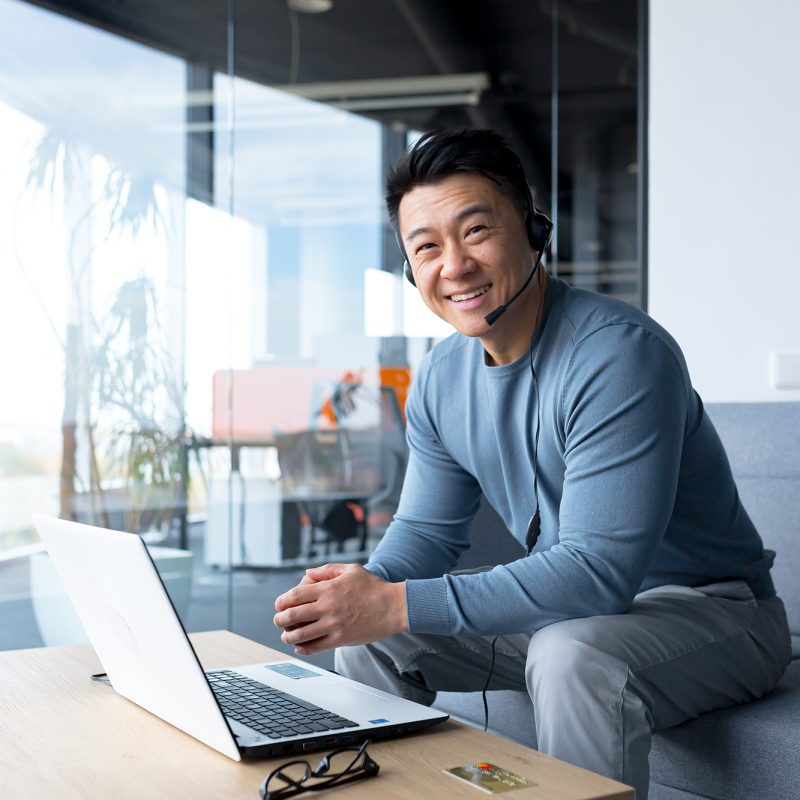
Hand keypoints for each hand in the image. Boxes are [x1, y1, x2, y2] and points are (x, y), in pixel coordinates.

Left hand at [273, 563, 407, 655]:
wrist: (392, 607)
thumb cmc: (373, 587)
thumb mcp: (351, 569)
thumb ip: (327, 569)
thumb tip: (307, 574)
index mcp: (328, 588)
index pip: (295, 595)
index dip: (282, 601)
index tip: (279, 605)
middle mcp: (328, 607)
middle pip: (293, 615)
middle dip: (280, 619)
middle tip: (278, 621)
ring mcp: (333, 625)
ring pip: (301, 634)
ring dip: (288, 637)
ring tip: (287, 636)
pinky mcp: (341, 639)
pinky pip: (316, 647)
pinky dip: (304, 649)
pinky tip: (300, 647)